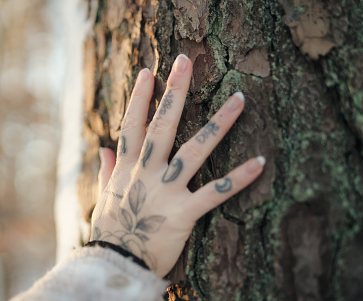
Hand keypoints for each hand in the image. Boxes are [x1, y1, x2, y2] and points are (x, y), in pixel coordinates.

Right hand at [91, 54, 265, 276]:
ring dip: (218, 124)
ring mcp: (165, 191)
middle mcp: (146, 173)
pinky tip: (260, 162)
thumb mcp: (105, 197)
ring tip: (239, 99)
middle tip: (186, 62)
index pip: (132, 125)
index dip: (139, 98)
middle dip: (173, 92)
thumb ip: (107, 170)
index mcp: (128, 168)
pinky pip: (215, 193)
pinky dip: (238, 179)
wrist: (115, 264)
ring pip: (195, 150)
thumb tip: (102, 147)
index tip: (148, 72)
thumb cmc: (111, 231)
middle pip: (162, 126)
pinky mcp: (183, 213)